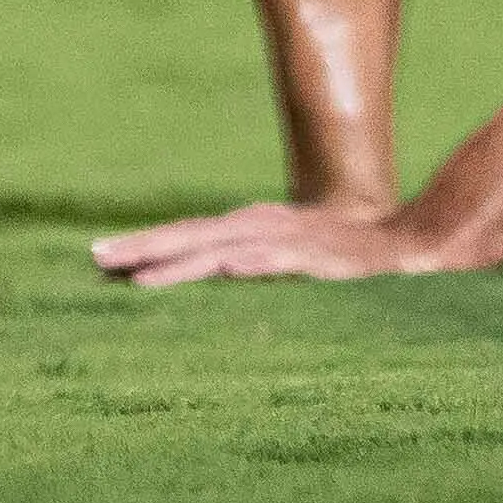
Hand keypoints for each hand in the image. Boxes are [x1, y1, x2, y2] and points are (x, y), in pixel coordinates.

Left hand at [89, 197, 454, 287]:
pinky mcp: (317, 258)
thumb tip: (209, 273)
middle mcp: (259, 227)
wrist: (407, 244)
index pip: (185, 234)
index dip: (144, 244)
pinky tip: (226, 268)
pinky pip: (279, 262)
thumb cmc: (341, 252)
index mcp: (249, 227)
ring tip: (140, 275)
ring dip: (180, 260)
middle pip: (190, 237)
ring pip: (222, 250)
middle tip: (94, 260)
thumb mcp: (285, 253)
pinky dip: (250, 263)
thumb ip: (248, 260)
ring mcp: (287, 241)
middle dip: (142, 248)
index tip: (98, 258)